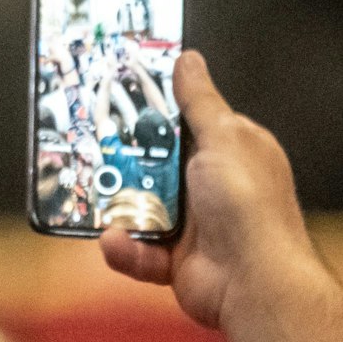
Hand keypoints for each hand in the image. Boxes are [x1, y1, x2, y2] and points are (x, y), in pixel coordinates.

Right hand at [100, 51, 312, 330]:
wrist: (250, 280)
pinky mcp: (173, 257)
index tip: (118, 101)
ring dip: (118, 209)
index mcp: (229, 151)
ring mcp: (192, 223)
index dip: (152, 112)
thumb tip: (188, 61)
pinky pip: (137, 249)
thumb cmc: (248, 206)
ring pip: (138, 208)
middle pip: (153, 166)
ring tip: (102, 204)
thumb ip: (199, 101)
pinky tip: (117, 241)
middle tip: (92, 152)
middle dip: (123, 164)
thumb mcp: (223, 137)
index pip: (184, 124)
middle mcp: (210, 185)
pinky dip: (125, 249)